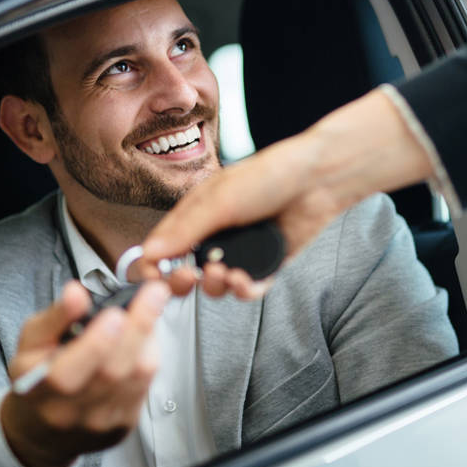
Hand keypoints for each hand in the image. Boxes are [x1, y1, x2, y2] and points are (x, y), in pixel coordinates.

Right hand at [0, 280, 169, 466]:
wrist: (45, 428)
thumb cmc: (38, 377)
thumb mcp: (31, 342)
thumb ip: (54, 317)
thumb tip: (76, 293)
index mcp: (37, 388)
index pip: (66, 373)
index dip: (95, 343)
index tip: (115, 313)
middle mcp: (68, 411)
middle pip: (112, 372)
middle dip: (138, 327)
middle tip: (153, 294)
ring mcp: (99, 422)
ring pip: (137, 377)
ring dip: (149, 337)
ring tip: (149, 309)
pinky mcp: (123, 424)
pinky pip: (146, 385)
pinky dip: (150, 354)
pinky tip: (145, 337)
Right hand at [142, 89, 433, 289]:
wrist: (317, 179)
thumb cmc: (268, 176)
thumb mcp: (219, 200)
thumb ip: (185, 230)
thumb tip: (149, 254)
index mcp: (196, 215)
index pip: (163, 248)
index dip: (154, 267)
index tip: (154, 278)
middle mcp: (215, 235)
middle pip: (186, 273)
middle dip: (184, 282)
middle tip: (191, 278)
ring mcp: (241, 251)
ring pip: (216, 286)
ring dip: (217, 286)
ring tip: (227, 273)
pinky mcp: (266, 265)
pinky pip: (248, 289)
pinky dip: (244, 290)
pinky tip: (245, 281)